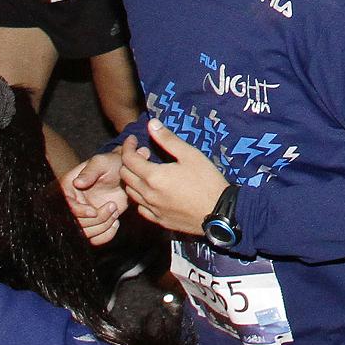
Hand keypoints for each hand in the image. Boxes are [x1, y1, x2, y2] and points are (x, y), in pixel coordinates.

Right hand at [67, 151, 128, 246]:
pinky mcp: (94, 225)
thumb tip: (77, 183)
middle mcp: (72, 205)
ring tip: (115, 210)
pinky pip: (96, 240)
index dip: (78, 212)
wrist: (125, 174)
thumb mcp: (102, 163)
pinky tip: (116, 221)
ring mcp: (82, 217)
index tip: (93, 210)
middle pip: (76, 225)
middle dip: (96, 219)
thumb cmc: (112, 164)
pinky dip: (107, 234)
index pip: (66, 208)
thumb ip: (90, 172)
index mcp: (67, 189)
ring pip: (86, 235)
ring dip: (103, 226)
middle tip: (112, 206)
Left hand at [118, 119, 229, 236]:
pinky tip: (151, 191)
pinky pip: (140, 208)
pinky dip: (140, 196)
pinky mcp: (159, 220)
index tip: (133, 140)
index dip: (127, 146)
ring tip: (145, 171)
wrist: (218, 212)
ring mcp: (152, 209)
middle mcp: (148, 194)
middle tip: (142, 154)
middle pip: (125, 176)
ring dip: (132, 179)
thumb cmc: (206, 180)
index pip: (128, 159)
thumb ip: (168, 139)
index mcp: (153, 176)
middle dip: (128, 161)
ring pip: (130, 193)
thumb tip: (151, 124)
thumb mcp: (190, 154)